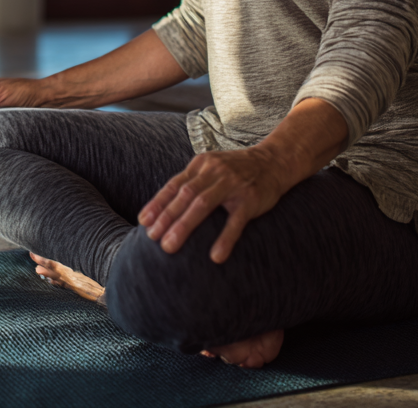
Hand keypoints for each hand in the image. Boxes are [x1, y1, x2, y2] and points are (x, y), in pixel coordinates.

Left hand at [137, 147, 282, 263]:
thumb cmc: (236, 169)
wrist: (273, 161)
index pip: (174, 184)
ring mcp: (232, 184)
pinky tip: (215, 256)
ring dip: (184, 226)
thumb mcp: (211, 167)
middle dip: (166, 217)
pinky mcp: (250, 199)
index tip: (143, 221)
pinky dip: (224, 238)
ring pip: (203, 204)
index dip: (158, 203)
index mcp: (201, 164)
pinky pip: (235, 221)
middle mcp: (214, 171)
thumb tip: (164, 206)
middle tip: (152, 239)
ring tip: (169, 247)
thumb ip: (192, 182)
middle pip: (185, 195)